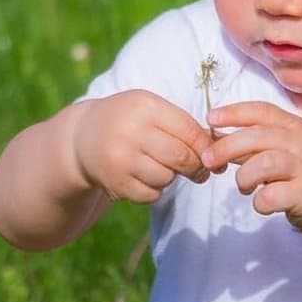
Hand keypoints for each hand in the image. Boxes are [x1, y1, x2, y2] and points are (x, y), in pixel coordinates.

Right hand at [70, 90, 215, 203]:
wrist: (83, 137)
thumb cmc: (129, 121)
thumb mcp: (151, 110)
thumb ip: (183, 125)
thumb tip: (219, 153)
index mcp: (145, 107)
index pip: (190, 132)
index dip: (207, 147)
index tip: (214, 156)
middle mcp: (131, 132)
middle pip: (181, 158)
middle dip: (196, 167)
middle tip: (198, 170)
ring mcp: (121, 159)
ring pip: (166, 178)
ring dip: (171, 177)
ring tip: (160, 166)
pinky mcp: (115, 183)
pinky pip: (151, 195)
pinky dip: (154, 190)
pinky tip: (144, 177)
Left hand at [202, 101, 301, 237]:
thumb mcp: (285, 149)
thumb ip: (255, 144)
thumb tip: (216, 137)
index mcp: (295, 127)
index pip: (262, 111)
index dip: (234, 112)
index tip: (211, 119)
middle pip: (258, 136)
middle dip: (226, 147)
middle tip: (208, 160)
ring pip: (265, 163)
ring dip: (244, 176)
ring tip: (243, 187)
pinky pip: (272, 195)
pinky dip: (259, 201)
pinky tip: (262, 204)